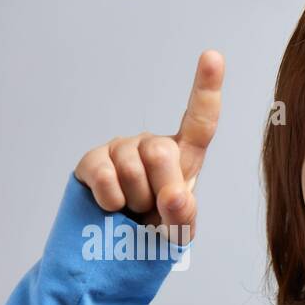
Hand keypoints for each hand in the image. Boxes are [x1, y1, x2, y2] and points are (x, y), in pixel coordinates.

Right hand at [73, 49, 223, 240]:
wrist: (114, 248)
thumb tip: (177, 198)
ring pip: (131, 169)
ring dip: (136, 200)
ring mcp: (120, 148)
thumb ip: (185, 216)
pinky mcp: (91, 160)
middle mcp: (152, 144)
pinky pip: (105, 178)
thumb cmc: (154, 231)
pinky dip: (111, 201)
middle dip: (161, 188)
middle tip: (155, 210)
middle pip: (162, 153)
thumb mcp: (179, 230)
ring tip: (133, 209)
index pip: (200, 121)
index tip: (213, 56)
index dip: (206, 88)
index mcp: (183, 155)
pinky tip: (112, 206)